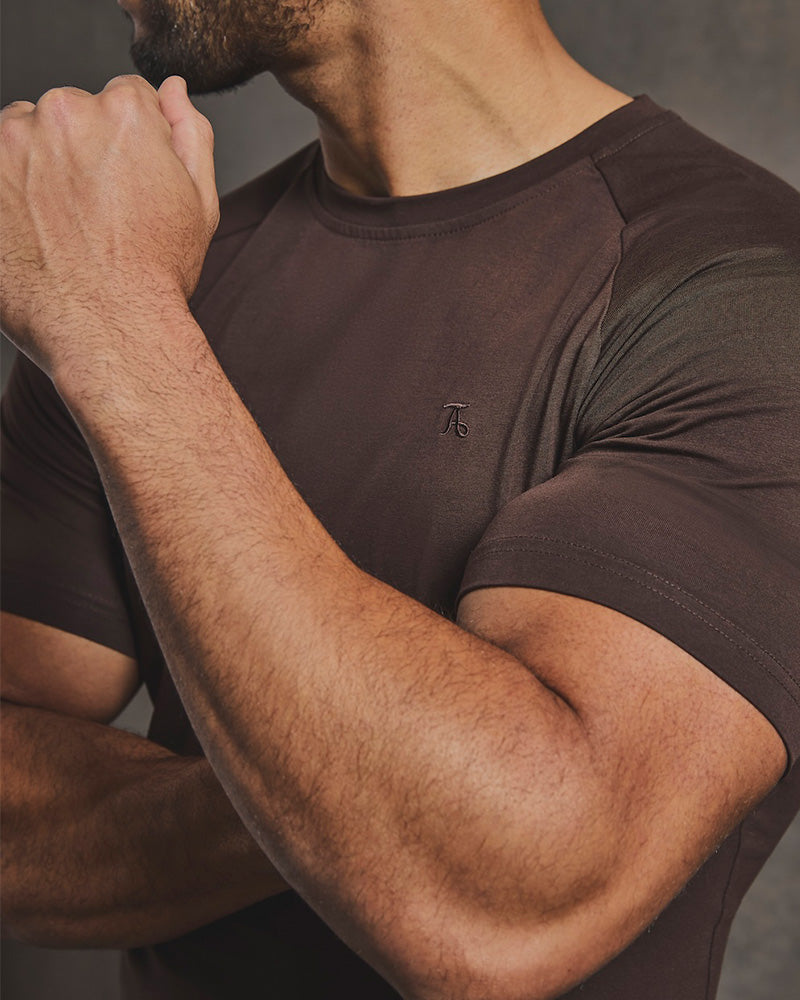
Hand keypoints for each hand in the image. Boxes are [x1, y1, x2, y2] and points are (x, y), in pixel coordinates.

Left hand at [0, 75, 218, 376]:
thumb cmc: (157, 275)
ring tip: (63, 226)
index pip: (125, 99)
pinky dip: (10, 192)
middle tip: (99, 215)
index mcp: (124, 112)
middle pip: (72, 114)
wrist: (108, 332)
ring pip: (26, 137)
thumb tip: (174, 90)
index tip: (129, 188)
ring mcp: (13, 144)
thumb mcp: (200, 204)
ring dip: (40, 168)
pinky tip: (34, 232)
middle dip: (82, 153)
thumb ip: (190, 134)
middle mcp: (64, 113)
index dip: (132, 147)